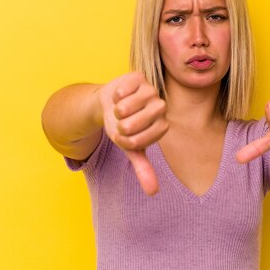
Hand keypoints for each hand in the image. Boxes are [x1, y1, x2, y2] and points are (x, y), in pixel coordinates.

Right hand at [99, 72, 168, 194]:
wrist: (107, 104)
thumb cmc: (122, 126)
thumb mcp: (130, 148)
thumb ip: (143, 168)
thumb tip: (153, 192)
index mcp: (162, 125)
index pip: (147, 137)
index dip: (130, 140)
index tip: (124, 137)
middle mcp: (160, 106)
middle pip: (139, 122)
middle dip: (123, 125)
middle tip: (121, 122)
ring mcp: (150, 90)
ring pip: (129, 106)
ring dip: (117, 111)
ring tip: (118, 109)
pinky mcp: (138, 77)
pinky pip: (123, 90)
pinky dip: (115, 96)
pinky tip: (118, 96)